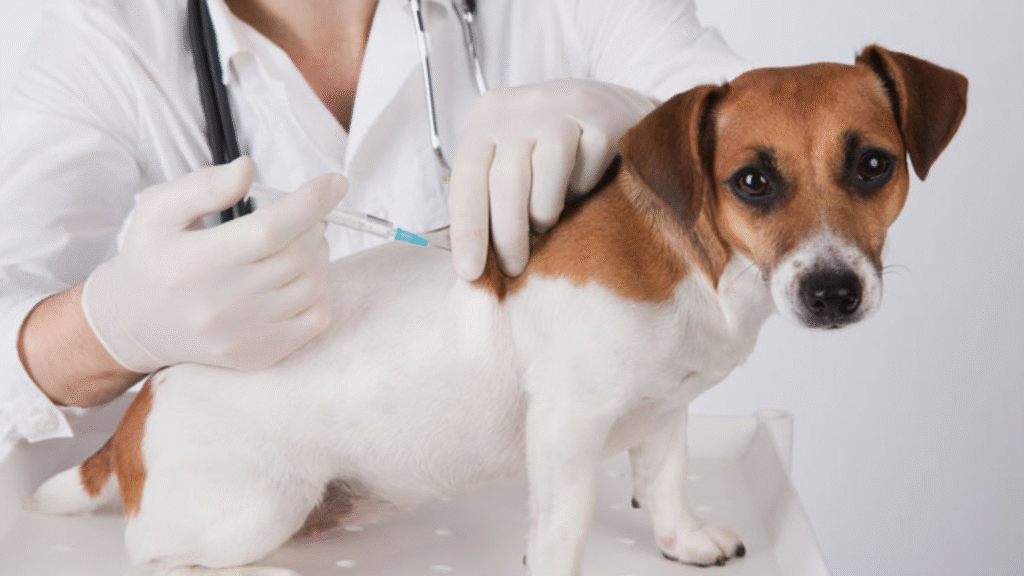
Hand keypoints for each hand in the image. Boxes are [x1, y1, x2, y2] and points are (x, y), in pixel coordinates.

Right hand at [81, 157, 345, 372]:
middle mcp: (221, 304)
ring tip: (297, 244)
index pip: (271, 229)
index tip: (335, 182)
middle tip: (303, 216)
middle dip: (313, 225)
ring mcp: (243, 334)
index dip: (311, 202)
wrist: (134, 323)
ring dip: (317, 256)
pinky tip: (299, 277)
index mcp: (197, 262)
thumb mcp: (159, 209)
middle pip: (298, 256)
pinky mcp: (258, 354)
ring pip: (312, 285)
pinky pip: (315, 319)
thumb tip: (247, 168)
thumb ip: (203, 186)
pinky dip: (319, 291)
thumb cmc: (154, 256)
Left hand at [448, 78, 653, 279]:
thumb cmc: (546, 150)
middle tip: (514, 269)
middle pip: (507, 180)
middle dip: (509, 234)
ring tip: (546, 222)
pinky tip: (583, 184)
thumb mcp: (508, 161)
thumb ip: (488, 195)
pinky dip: (585, 184)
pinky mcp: (603, 113)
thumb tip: (473, 260)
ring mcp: (563, 104)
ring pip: (548, 170)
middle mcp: (520, 105)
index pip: (468, 178)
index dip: (468, 230)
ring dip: (546, 209)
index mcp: (485, 117)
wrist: (610, 108)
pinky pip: (590, 163)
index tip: (470, 273)